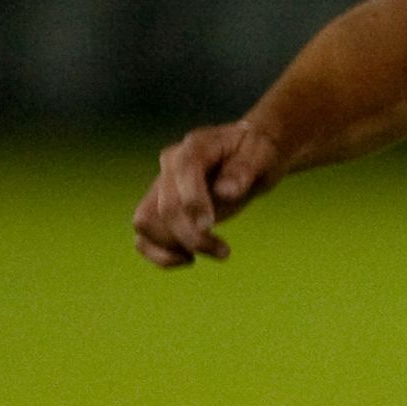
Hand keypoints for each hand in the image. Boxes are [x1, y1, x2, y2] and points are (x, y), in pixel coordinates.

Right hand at [133, 121, 281, 267]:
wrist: (249, 156)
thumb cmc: (257, 153)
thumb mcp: (262, 155)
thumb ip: (244, 170)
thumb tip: (225, 192)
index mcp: (196, 146)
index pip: (184, 171)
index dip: (193, 201)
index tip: (209, 227)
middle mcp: (171, 163)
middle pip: (166, 205)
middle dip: (192, 235)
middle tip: (224, 251)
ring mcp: (162, 185)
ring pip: (147, 221)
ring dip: (173, 246)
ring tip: (210, 252)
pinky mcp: (161, 207)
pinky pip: (144, 234)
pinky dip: (158, 253)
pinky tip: (187, 259)